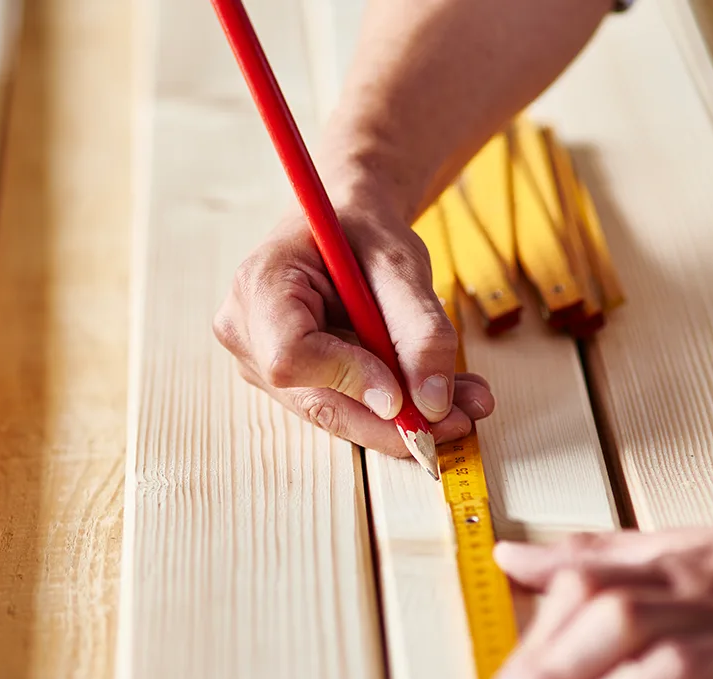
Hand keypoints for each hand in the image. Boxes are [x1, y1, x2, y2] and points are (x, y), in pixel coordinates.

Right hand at [213, 188, 492, 459]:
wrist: (343, 224)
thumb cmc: (362, 232)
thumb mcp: (401, 264)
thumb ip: (419, 330)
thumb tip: (432, 403)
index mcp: (260, 284)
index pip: (291, 355)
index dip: (349, 379)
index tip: (405, 393)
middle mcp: (246, 332)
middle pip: (314, 399)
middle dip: (391, 420)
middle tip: (460, 419)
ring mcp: (259, 362)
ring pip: (333, 412)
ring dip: (400, 418)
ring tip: (466, 403)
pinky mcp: (286, 383)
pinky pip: (340, 408)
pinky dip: (390, 408)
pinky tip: (433, 397)